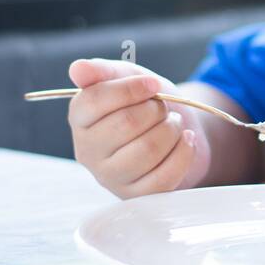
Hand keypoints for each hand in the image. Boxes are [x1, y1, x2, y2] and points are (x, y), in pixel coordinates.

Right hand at [67, 58, 210, 197]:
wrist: (174, 130)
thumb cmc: (145, 102)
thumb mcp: (126, 77)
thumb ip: (102, 71)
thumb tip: (78, 68)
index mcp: (80, 118)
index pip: (95, 100)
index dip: (131, 88)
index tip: (153, 84)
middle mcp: (88, 150)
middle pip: (126, 124)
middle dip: (155, 109)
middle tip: (162, 107)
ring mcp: (110, 177)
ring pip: (148, 150)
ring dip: (171, 130)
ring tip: (173, 123)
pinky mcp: (136, 196)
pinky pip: (164, 177)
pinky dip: (184, 152)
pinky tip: (186, 140)